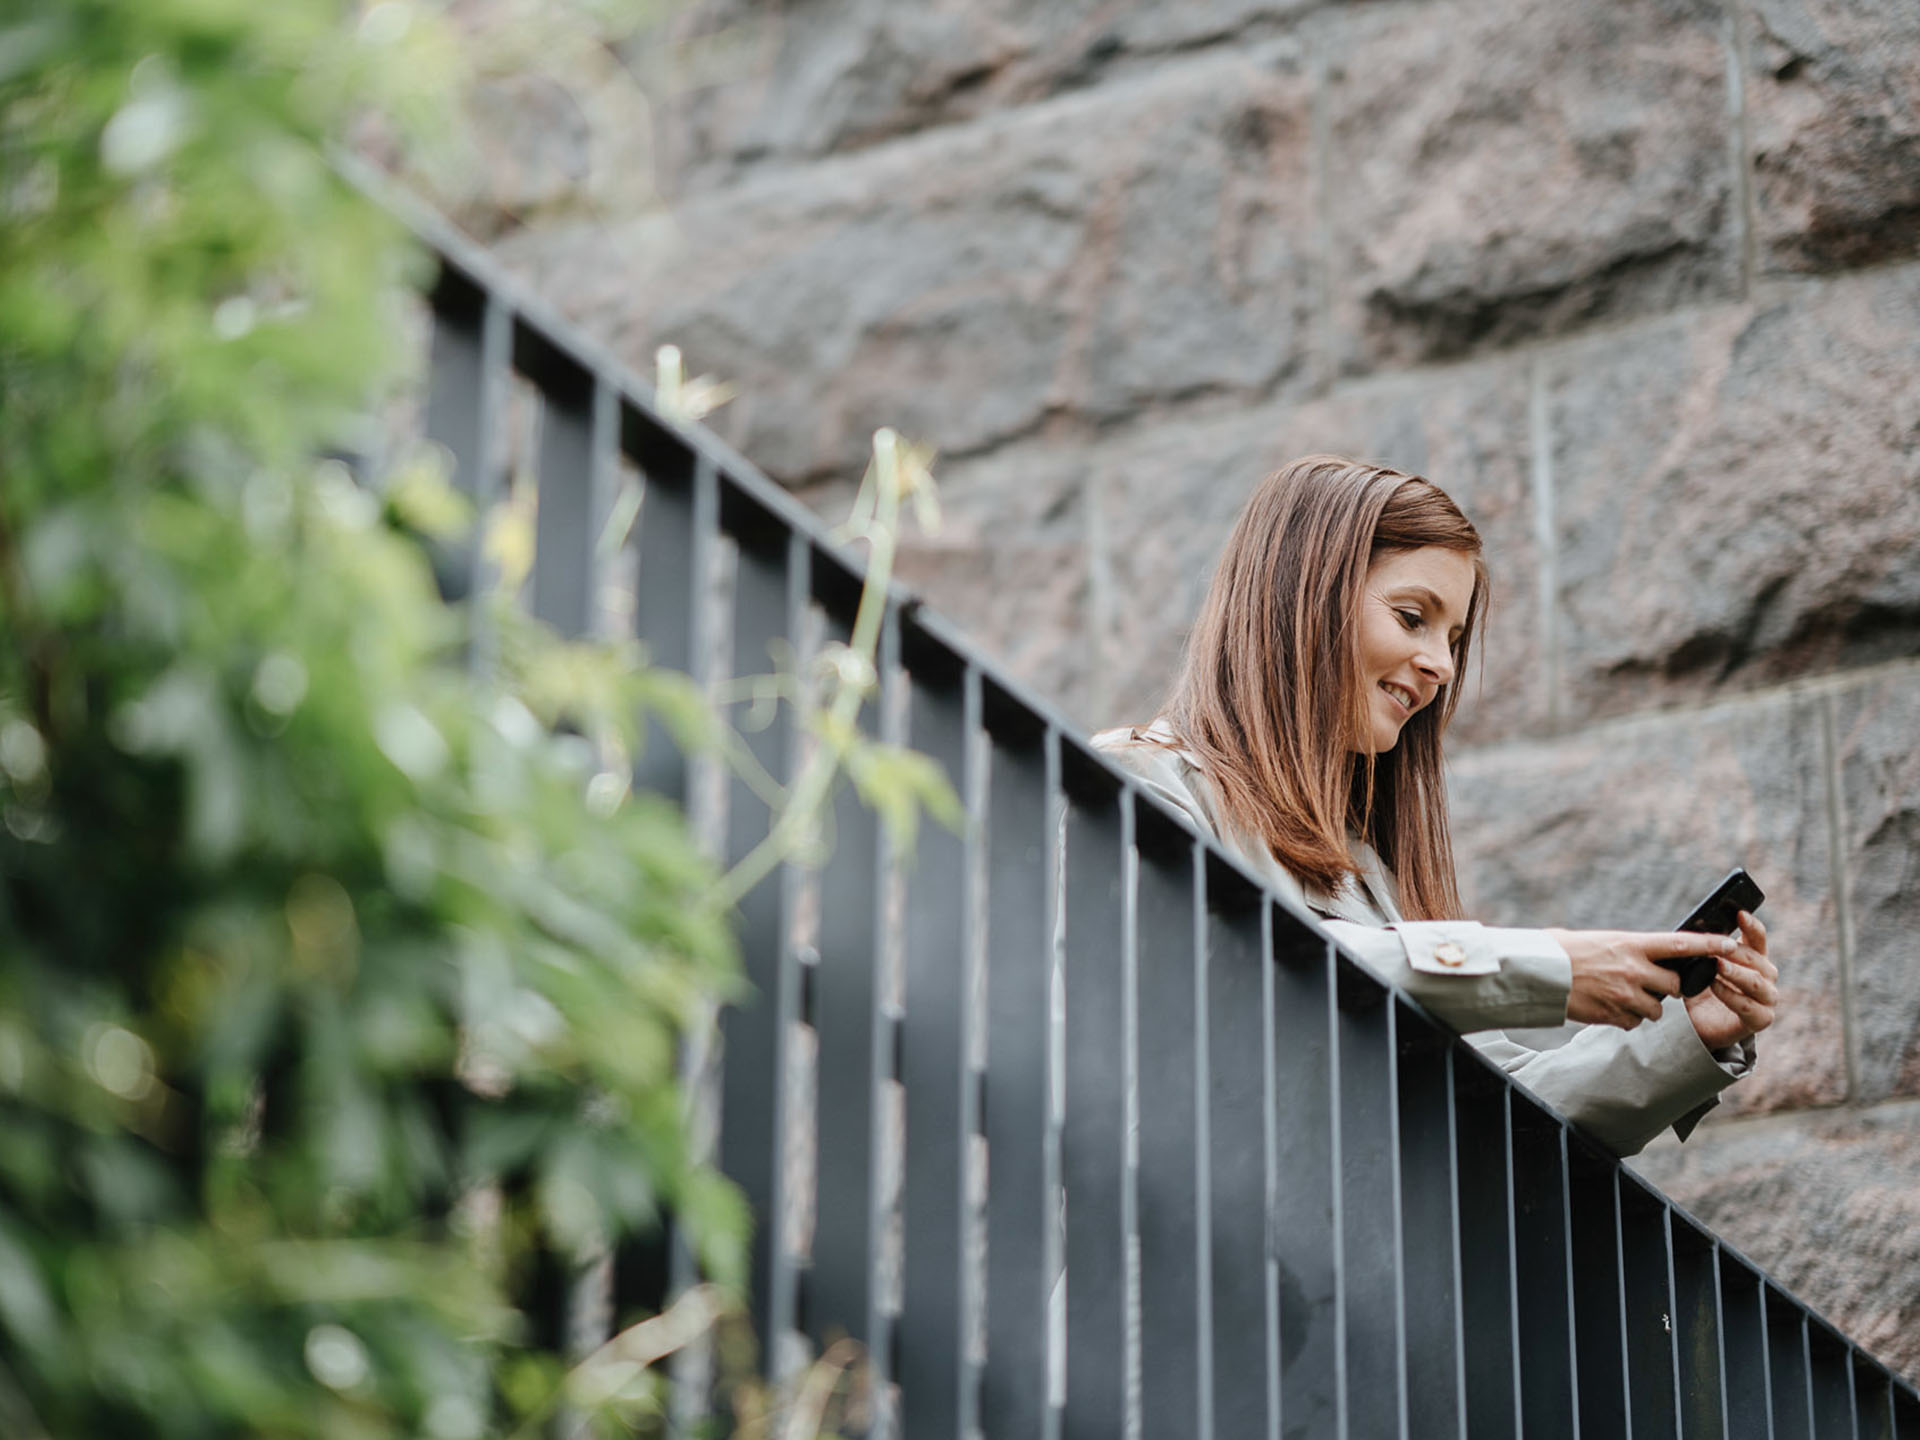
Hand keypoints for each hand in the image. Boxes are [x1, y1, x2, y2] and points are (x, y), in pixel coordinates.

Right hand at [1545, 927, 1732, 1029]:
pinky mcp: (1614, 1015)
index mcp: (1632, 944)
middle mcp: (1635, 969)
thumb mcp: (1599, 941)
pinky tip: (1606, 1007)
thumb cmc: (1564, 950)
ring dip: (1645, 1006)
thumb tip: (1641, 952)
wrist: (1539, 973)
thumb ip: (1626, 948)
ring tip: (1619, 996)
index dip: (1710, 945)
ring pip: (1656, 1009)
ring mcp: (1626, 994)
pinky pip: (1634, 1023)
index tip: (1731, 944)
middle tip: (1648, 983)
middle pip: (1675, 985)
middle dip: (1667, 988)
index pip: (1682, 944)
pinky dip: (1625, 1019)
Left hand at [1686, 911, 1777, 1050]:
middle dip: (1736, 952)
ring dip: (1736, 973)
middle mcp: (1766, 977)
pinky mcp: (1761, 1019)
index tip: (1740, 913)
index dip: (1751, 926)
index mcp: (1754, 959)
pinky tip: (1714, 986)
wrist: (1699, 1022)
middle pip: (1757, 960)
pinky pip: (1748, 1006)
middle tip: (1717, 946)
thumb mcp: (1699, 964)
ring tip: (1717, 965)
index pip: (1758, 938)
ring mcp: (1767, 999)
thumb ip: (1703, 949)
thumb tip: (1692, 930)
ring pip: (1756, 983)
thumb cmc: (1701, 987)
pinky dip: (1731, 996)